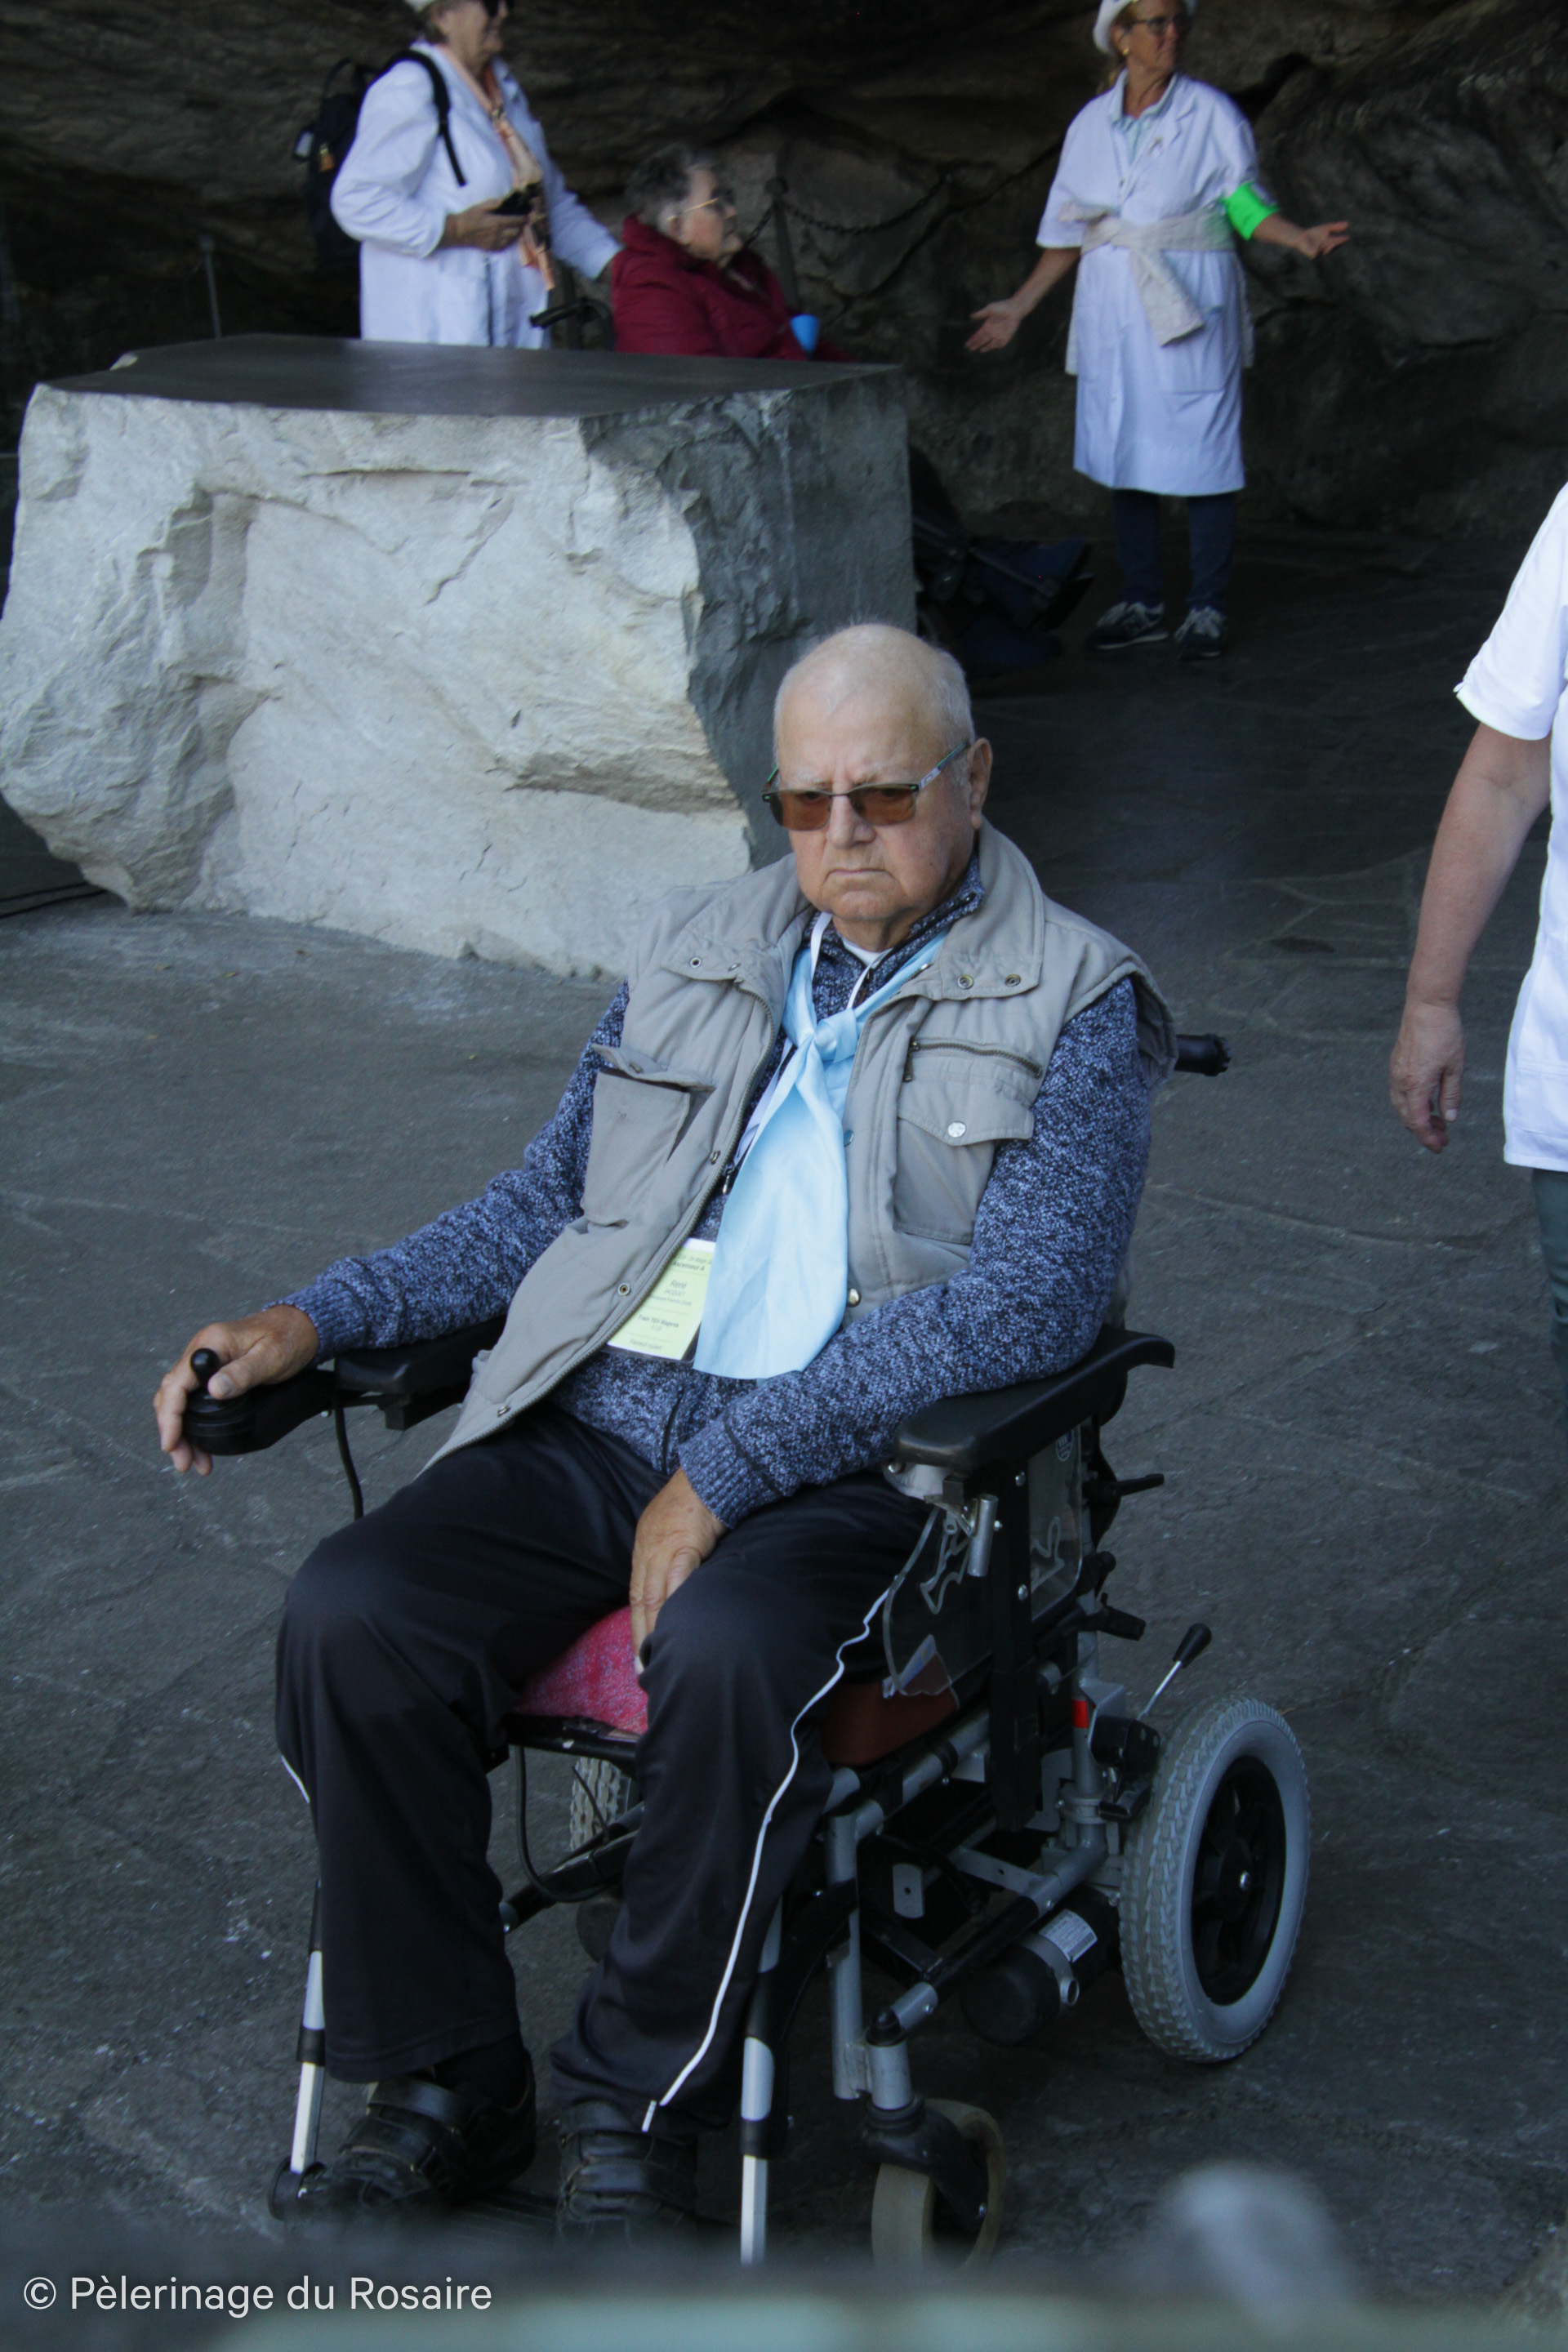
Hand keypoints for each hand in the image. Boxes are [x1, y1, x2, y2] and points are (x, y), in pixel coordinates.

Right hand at [154, 1304, 318, 1474]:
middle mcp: (201, 1353)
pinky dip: (194, 1425)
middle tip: (183, 1461)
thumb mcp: (270, 1357)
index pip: (177, 1382)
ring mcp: (206, 1364)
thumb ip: (243, 1373)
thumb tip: (215, 1390)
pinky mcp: (213, 1374)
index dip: (170, 1415)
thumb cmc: (287, 1338)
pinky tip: (202, 1446)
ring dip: (183, 1433)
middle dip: (173, 1431)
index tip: (171, 1441)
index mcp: (210, 1344)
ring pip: (181, 1402)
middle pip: (172, 1395)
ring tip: (192, 1462)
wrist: (299, 1328)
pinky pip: (194, 1401)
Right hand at [440, 201, 530, 252]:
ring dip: (516, 233)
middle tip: (522, 221)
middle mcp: (499, 234)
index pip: (516, 220)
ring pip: (512, 239)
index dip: (523, 218)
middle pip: (517, 231)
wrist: (459, 232)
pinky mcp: (493, 248)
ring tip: (516, 227)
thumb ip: (495, 203)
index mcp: (497, 222)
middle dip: (521, 226)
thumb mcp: (481, 206)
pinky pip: (505, 245)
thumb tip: (506, 199)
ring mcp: (496, 242)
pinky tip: (507, 235)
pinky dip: (509, 240)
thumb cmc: (469, 216)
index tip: (527, 215)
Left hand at [628, 1469, 725, 1666]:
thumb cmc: (699, 1499)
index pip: (637, 1592)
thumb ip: (676, 1554)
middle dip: (639, 1635)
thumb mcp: (678, 1527)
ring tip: (654, 1657)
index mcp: (646, 1546)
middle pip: (639, 1600)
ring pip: (652, 1595)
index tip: (639, 1649)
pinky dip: (673, 1604)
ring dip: (652, 1629)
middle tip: (642, 1667)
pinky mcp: (685, 1544)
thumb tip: (680, 1584)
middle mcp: (648, 1550)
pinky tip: (675, 1626)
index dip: (637, 1623)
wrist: (710, 1471)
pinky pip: (677, 1579)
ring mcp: (664, 1547)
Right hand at [967, 299, 1022, 353]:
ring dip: (986, 347)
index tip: (966, 344)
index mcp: (987, 325)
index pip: (978, 335)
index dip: (972, 340)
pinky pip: (1001, 343)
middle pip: (982, 340)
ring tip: (980, 351)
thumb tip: (970, 316)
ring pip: (991, 344)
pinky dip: (997, 345)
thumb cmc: (1003, 306)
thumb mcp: (990, 308)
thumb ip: (981, 313)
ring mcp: (999, 335)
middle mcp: (992, 332)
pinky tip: (992, 347)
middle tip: (970, 349)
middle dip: (976, 344)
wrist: (1015, 308)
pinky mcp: (1006, 336)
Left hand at [1293, 220, 1348, 258]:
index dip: (1342, 240)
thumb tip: (1348, 224)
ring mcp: (1319, 253)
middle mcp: (1325, 250)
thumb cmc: (1315, 233)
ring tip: (1329, 240)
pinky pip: (1314, 253)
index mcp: (1330, 244)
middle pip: (1332, 245)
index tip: (1347, 237)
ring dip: (1328, 245)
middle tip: (1337, 238)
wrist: (1302, 236)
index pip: (1338, 242)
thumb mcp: (1326, 228)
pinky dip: (1316, 250)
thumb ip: (1336, 227)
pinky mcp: (1311, 254)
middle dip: (1335, 242)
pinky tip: (1318, 247)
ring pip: (1325, 250)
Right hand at [1390, 997, 1463, 1152]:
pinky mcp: (1396, 1064)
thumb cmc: (1444, 1033)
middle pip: (1407, 1117)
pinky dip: (1412, 1104)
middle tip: (1442, 1138)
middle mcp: (1401, 1081)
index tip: (1439, 1147)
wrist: (1427, 1005)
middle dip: (1423, 1131)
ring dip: (1417, 1118)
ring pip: (1401, 1106)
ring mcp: (1396, 1072)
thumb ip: (1451, 1094)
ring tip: (1437, 1122)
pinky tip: (1427, 1103)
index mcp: (1416, 1084)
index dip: (1428, 1138)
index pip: (1418, 1122)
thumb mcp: (1455, 1067)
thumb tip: (1449, 1118)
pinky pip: (1400, 1093)